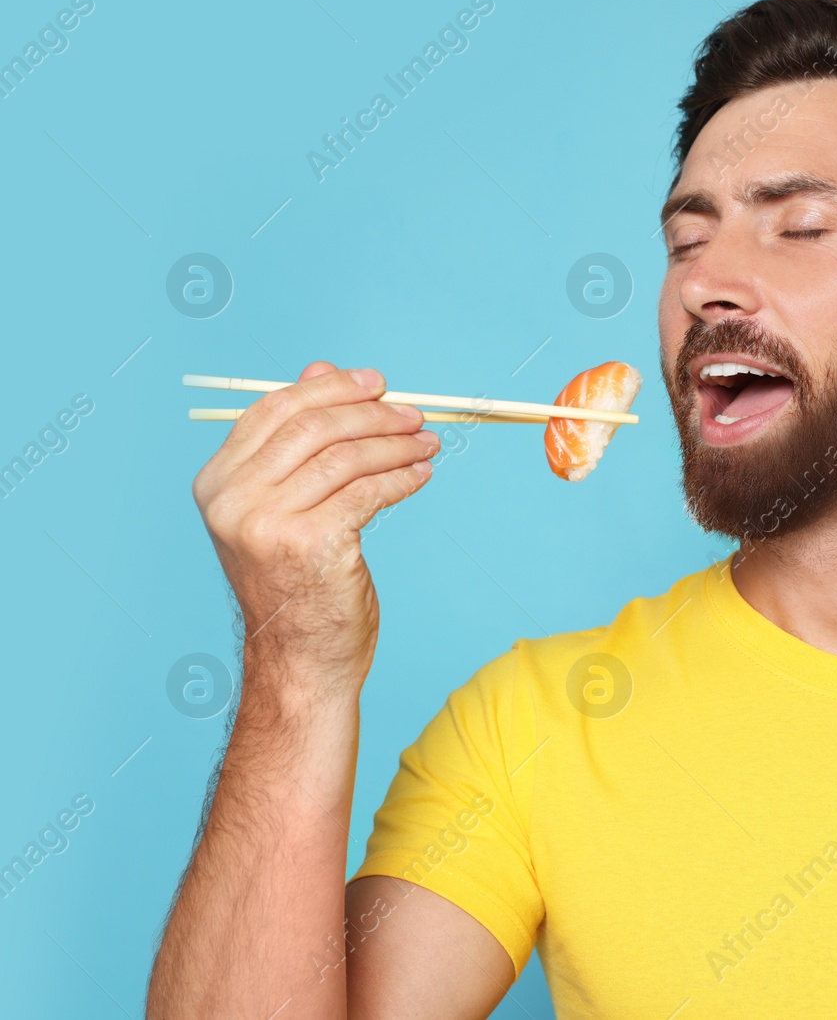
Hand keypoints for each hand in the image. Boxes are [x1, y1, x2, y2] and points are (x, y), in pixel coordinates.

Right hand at [191, 362, 438, 695]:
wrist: (301, 659)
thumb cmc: (297, 582)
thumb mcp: (286, 505)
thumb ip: (298, 441)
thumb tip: (321, 368)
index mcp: (217, 482)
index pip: (275, 410)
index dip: (331, 389)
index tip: (377, 383)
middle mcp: (232, 500)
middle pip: (314, 428)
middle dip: (373, 414)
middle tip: (416, 415)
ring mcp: (266, 523)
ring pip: (346, 458)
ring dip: (397, 444)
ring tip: (428, 444)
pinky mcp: (311, 543)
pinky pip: (369, 492)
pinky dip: (402, 477)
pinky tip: (421, 474)